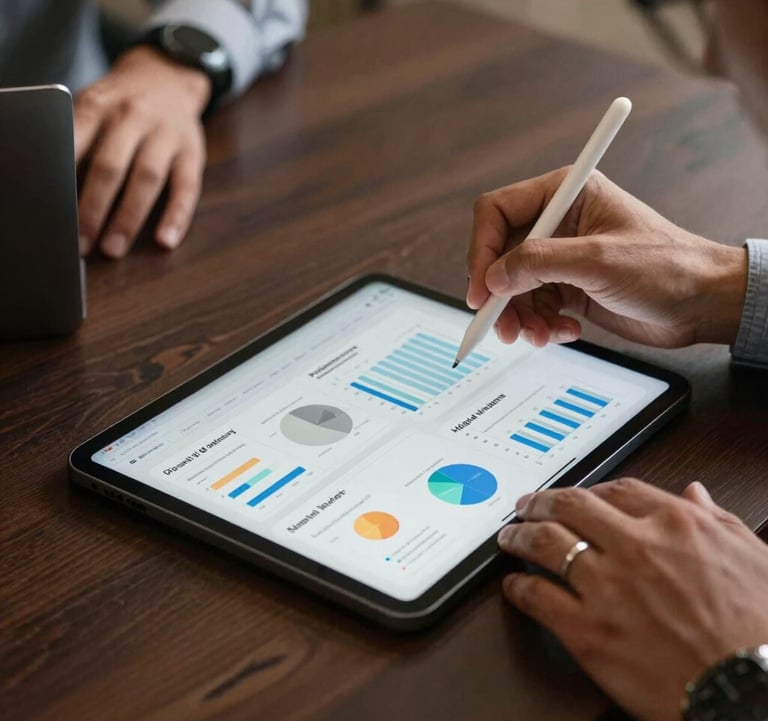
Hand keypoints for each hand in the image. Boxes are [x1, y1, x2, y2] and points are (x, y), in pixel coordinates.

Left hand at [75, 46, 209, 257]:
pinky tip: (166, 240)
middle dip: (93, 209)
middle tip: (81, 244)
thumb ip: (76, 139)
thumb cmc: (120, 104)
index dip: (62, 180)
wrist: (168, 77)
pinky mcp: (192, 152)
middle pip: (110, 166)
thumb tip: (56, 191)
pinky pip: (187, 188)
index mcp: (99, 105)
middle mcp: (133, 116)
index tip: (52, 212)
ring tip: (113, 248)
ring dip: (129, 218)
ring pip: (147, 178)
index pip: (75, 144)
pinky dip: (177, 216)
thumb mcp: (91, 107)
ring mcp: (166, 134)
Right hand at [467, 169, 747, 347]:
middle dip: (499, 294)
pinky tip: (563, 332)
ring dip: (519, 317)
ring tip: (537, 335)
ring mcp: (562, 258)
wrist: (703, 304)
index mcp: (565, 194)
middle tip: (502, 326)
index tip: (481, 289)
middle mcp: (558, 224)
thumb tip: (493, 277)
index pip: (497, 212)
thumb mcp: (597, 260)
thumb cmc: (668, 267)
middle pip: (500, 256)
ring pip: (513, 288)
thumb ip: (538, 263)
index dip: (482, 250)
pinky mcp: (568, 288)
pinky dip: (540, 325)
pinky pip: (533, 307)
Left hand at [497, 479, 767, 720]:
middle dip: (542, 502)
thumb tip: (695, 494)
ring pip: (546, 543)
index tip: (577, 495)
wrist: (754, 693)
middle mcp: (634, 548)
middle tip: (526, 506)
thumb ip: (716, 521)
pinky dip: (518, 588)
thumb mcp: (751, 558)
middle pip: (570, 507)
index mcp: (675, 525)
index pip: (617, 491)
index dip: (590, 490)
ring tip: (509, 537)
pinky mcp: (587, 631)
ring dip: (520, 536)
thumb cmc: (761, 630)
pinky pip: (537, 597)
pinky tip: (513, 586)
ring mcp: (606, 588)